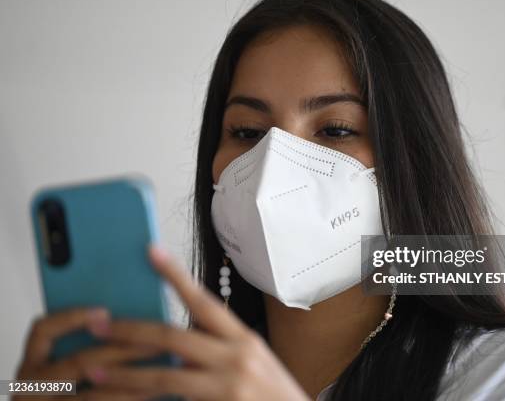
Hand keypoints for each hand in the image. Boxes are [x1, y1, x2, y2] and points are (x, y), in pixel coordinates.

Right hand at [14, 308, 162, 399]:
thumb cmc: (77, 390)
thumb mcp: (67, 369)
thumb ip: (89, 345)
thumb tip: (126, 320)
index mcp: (32, 364)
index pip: (42, 330)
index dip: (72, 318)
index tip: (105, 312)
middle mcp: (29, 387)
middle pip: (79, 362)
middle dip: (123, 350)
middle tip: (157, 343)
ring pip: (93, 394)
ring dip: (133, 381)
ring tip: (162, 372)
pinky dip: (127, 399)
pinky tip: (150, 395)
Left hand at [83, 245, 310, 400]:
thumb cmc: (275, 395)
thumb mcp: (253, 364)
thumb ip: (219, 351)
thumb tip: (179, 349)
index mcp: (244, 339)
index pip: (204, 300)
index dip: (175, 276)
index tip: (152, 253)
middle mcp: (237, 357)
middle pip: (174, 336)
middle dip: (131, 329)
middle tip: (99, 323)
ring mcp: (228, 386)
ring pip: (165, 376)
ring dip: (125, 372)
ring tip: (95, 369)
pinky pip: (173, 400)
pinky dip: (146, 398)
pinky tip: (124, 396)